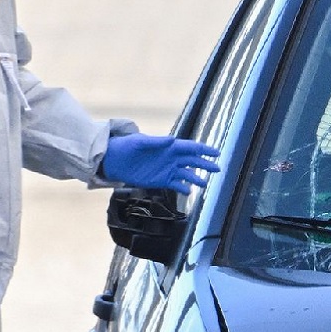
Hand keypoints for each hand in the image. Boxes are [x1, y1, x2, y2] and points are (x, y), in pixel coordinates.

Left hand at [101, 134, 220, 192]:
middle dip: (205, 164)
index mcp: (168, 147)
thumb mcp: (140, 142)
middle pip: (192, 161)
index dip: (203, 150)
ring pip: (186, 174)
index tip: (216, 153)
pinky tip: (189, 191)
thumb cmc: (126, 146)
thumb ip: (156, 142)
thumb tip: (172, 139)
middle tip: (217, 168)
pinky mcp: (160, 181)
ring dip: (196, 178)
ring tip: (205, 183)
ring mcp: (166, 170)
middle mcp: (170, 158)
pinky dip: (183, 188)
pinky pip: (175, 185)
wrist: (112, 160)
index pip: (190, 148)